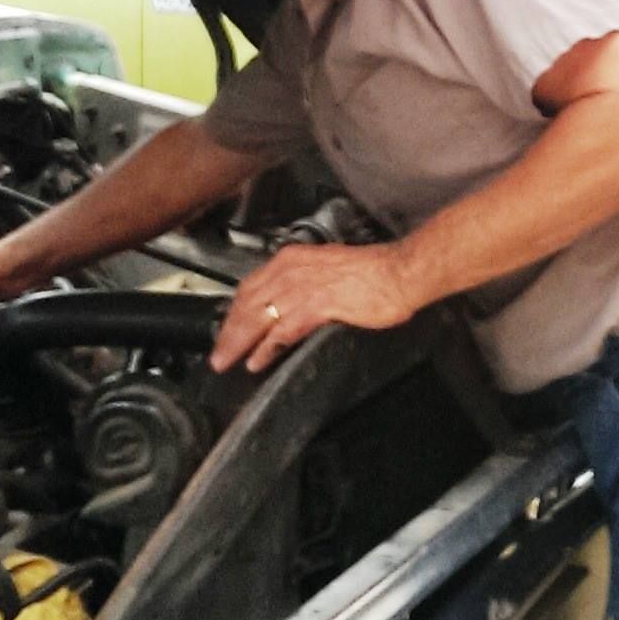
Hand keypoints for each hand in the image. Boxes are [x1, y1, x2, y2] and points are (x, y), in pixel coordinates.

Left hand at [209, 242, 418, 374]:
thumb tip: (296, 305)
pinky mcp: (316, 305)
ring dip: (239, 342)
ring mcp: (302, 287)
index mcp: (294, 258)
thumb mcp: (330, 271)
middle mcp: (292, 269)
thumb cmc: (374, 273)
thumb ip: (308, 284)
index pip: (252, 286)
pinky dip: (266, 347)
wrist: (400, 272)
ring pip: (258, 317)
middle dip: (229, 330)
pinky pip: (282, 330)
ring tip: (227, 361)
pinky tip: (257, 361)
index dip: (236, 310)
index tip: (227, 328)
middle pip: (248, 302)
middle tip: (218, 353)